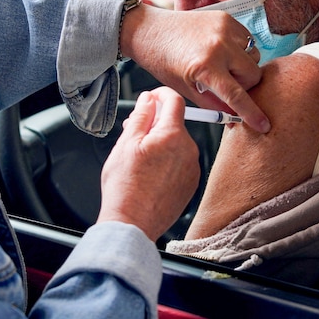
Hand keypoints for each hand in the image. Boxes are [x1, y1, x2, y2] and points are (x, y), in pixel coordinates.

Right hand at [96, 88, 199, 241]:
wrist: (133, 223)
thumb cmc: (126, 187)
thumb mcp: (126, 143)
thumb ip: (141, 116)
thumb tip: (148, 99)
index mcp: (173, 135)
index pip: (174, 100)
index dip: (160, 95)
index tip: (150, 98)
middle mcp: (189, 149)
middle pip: (174, 123)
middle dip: (155, 123)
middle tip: (132, 134)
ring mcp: (192, 168)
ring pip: (177, 143)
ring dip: (161, 143)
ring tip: (139, 160)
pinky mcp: (191, 184)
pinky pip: (180, 162)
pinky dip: (167, 161)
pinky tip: (150, 173)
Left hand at [119, 3, 269, 132]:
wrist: (151, 30)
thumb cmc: (163, 61)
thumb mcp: (185, 89)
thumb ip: (213, 103)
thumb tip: (236, 116)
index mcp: (204, 66)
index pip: (237, 95)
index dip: (252, 113)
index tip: (264, 124)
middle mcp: (219, 45)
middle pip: (254, 75)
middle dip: (246, 85)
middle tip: (227, 85)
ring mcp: (225, 29)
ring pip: (254, 57)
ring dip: (244, 66)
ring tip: (222, 66)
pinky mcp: (227, 18)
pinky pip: (248, 40)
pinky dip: (240, 50)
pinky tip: (222, 52)